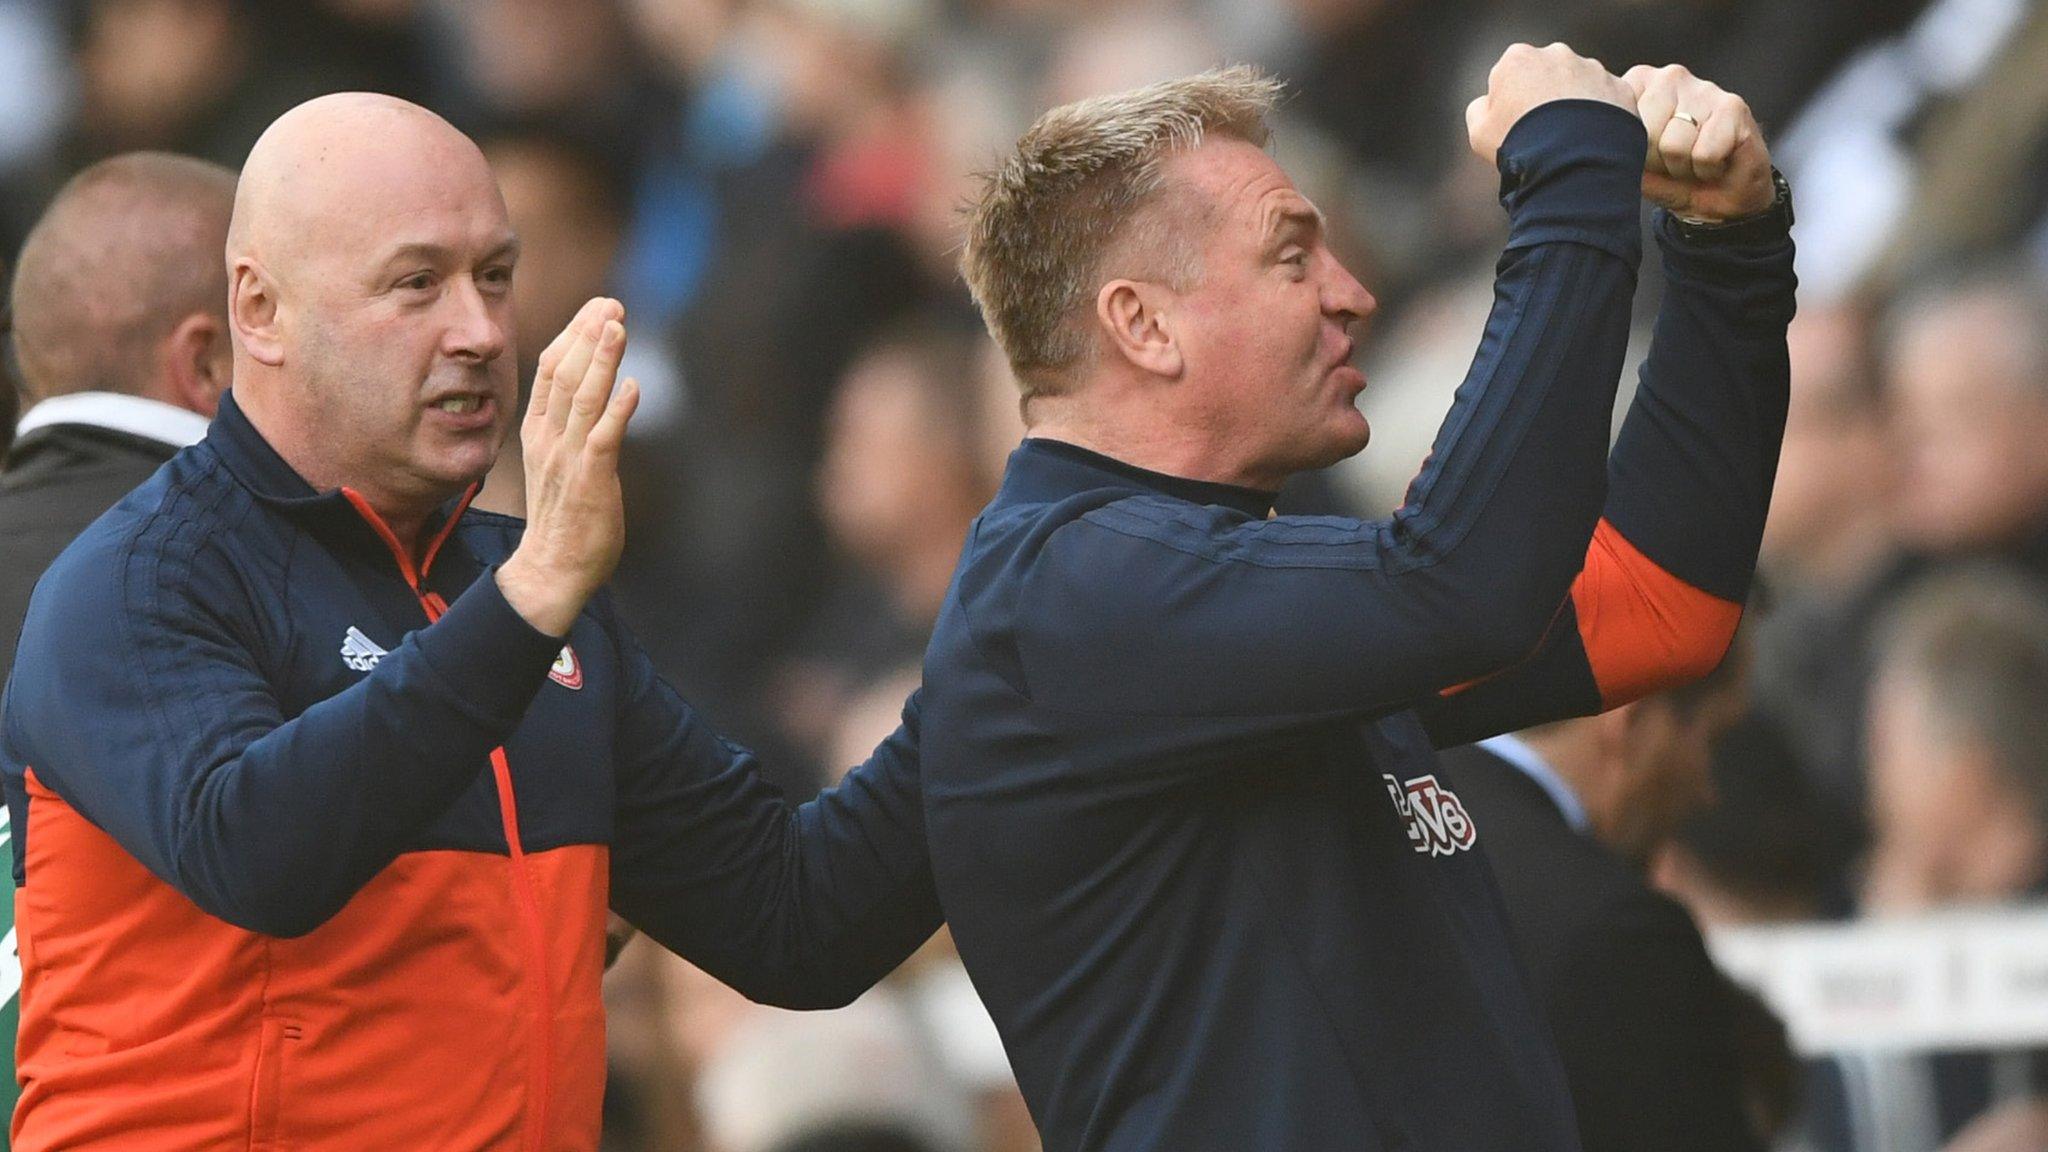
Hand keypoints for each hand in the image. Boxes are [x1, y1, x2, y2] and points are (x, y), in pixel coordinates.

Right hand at [496, 297, 640, 637]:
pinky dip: (618, 410)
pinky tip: (632, 385)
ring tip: (618, 325)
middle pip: (566, 373)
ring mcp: (567, 459)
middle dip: (588, 334)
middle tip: (611, 303)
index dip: (573, 335)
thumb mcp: (557, 463)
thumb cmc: (561, 519)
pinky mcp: (589, 481)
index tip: (596, 309)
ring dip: (602, 359)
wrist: (549, 570)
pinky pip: (603, 439)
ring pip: (583, 398)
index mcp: (538, 432)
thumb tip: (594, 397)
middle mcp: (549, 439)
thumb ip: (570, 429)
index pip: (551, 371)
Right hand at [1467, 42, 1636, 164]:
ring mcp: (1593, 69)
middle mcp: (1557, 55)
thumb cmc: (1519, 145)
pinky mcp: (1619, 88)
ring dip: (1576, 107)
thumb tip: (1488, 104)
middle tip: (1544, 134)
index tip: (1515, 127)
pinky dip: (1603, 117)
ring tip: (1571, 141)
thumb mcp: (1479, 133)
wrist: (1570, 162)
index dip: (1511, 103)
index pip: (1510, 76)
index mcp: (1518, 59)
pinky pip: (1609, 101)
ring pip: (1581, 86)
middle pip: (1548, 75)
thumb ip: (1480, 109)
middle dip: (1546, 98)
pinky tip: (1593, 141)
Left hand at [1623, 64, 1773, 221]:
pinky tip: (1714, 162)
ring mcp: (1702, 88)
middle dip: (1657, 161)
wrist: (1723, 196)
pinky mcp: (1732, 105)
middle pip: (1645, 135)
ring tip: (1693, 161)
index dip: (1631, 153)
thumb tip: (1599, 147)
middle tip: (1674, 162)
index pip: (1616, 122)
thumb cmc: (1674, 178)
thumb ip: (1613, 151)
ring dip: (1683, 167)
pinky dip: (1707, 169)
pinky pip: (1704, 154)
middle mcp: (1668, 78)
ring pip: (1674, 146)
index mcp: (1636, 86)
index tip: (1646, 156)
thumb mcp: (1633, 168)